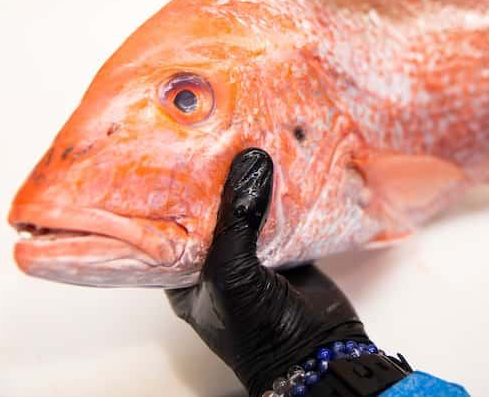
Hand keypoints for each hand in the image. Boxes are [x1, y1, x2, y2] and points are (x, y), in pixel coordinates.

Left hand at [166, 149, 368, 395]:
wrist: (316, 353)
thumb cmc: (256, 330)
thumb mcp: (232, 272)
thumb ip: (237, 217)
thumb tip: (250, 161)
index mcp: (184, 274)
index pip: (172, 222)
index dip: (176, 190)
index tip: (181, 149)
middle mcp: (215, 262)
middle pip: (214, 210)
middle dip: (219, 178)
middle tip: (221, 135)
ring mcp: (252, 256)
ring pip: (249, 210)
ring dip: (254, 184)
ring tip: (252, 140)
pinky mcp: (287, 252)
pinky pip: (283, 216)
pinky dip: (286, 195)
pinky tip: (286, 167)